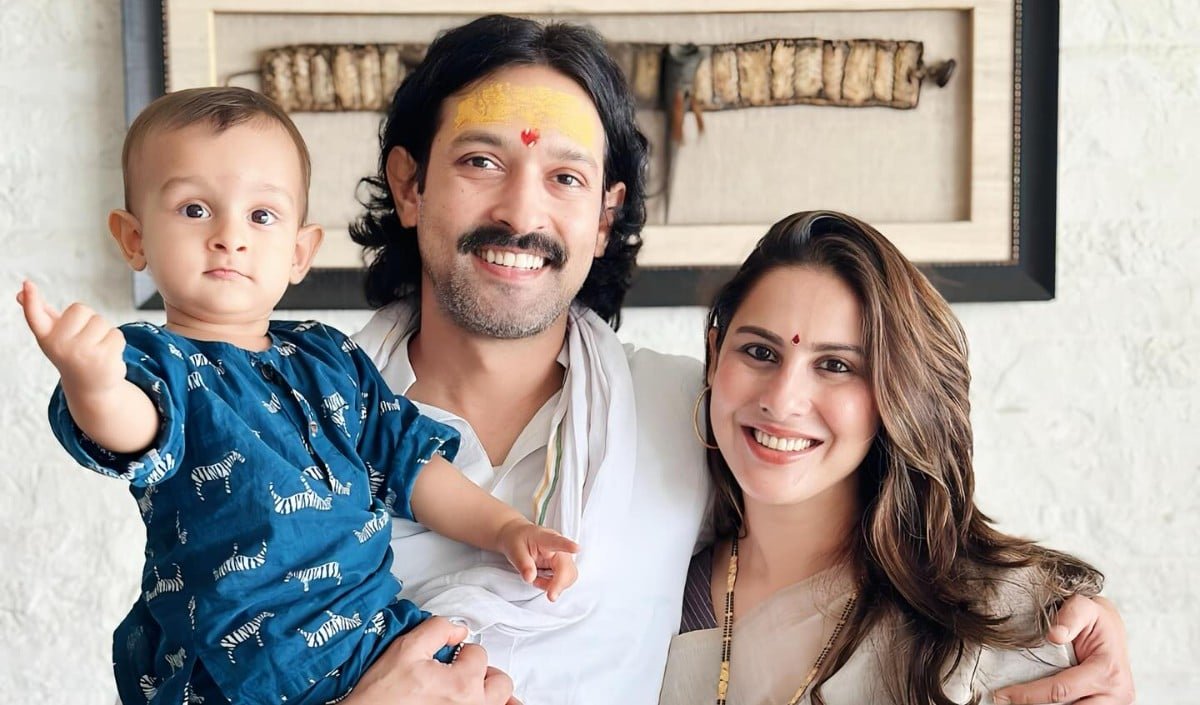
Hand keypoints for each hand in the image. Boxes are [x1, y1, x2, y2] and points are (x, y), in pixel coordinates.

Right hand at [17, 280, 125, 395]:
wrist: (90, 386)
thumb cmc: (71, 353)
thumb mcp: (53, 334)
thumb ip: (40, 313)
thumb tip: (20, 292)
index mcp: (46, 336)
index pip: (36, 315)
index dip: (31, 300)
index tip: (27, 284)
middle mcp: (60, 345)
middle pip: (82, 309)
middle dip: (88, 320)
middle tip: (86, 339)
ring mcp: (82, 352)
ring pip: (102, 321)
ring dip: (104, 332)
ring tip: (96, 349)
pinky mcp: (103, 359)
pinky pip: (117, 334)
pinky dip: (116, 343)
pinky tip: (108, 356)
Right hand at [343, 617, 517, 704]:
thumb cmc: (382, 694)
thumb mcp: (406, 649)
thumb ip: (437, 629)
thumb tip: (458, 630)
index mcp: (462, 684)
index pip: (479, 654)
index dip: (460, 651)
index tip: (446, 659)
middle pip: (500, 682)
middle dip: (482, 672)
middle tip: (461, 674)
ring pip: (500, 702)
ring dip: (489, 692)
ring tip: (470, 690)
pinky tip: (492, 703)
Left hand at [498, 519, 579, 600]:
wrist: (518, 537)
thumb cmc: (517, 540)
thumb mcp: (514, 550)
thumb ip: (523, 564)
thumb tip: (530, 578)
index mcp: (546, 539)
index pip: (558, 542)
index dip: (568, 546)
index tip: (576, 548)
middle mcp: (559, 548)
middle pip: (568, 568)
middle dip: (560, 583)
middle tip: (550, 596)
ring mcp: (562, 558)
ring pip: (568, 576)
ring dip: (555, 585)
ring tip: (536, 581)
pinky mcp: (561, 567)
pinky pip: (563, 580)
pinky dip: (552, 585)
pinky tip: (540, 580)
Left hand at [994, 595, 1133, 704]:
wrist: (1113, 632)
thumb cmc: (1096, 621)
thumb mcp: (1085, 607)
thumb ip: (1071, 616)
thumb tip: (1054, 635)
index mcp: (1107, 671)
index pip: (1061, 689)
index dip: (1027, 695)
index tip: (1001, 695)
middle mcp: (1115, 694)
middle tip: (1005, 702)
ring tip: (1017, 702)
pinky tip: (1034, 702)